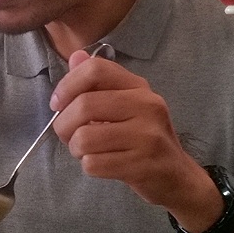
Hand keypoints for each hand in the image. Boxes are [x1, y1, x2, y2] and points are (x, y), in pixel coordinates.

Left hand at [50, 49, 205, 209]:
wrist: (175, 176)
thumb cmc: (142, 138)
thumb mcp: (125, 104)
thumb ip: (98, 82)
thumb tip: (75, 56)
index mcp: (138, 87)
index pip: (95, 70)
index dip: (67, 85)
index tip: (58, 103)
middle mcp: (146, 106)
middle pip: (84, 105)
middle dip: (63, 124)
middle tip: (67, 135)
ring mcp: (146, 136)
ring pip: (84, 138)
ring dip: (76, 148)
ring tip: (87, 151)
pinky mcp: (141, 165)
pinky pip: (93, 163)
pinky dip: (88, 166)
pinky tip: (101, 164)